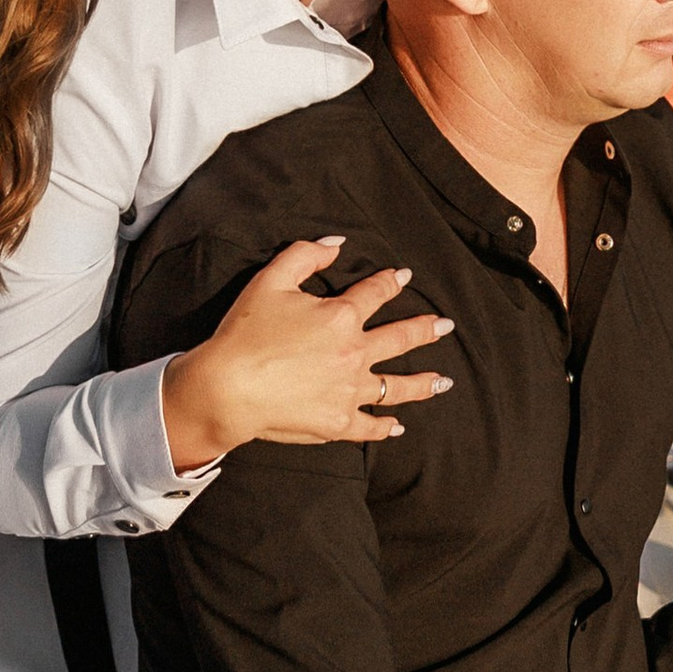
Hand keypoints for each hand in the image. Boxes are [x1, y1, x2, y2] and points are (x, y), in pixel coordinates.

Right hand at [161, 237, 453, 468]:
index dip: (390, 282)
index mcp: (342, 317)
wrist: (227, 388)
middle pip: (400, 339)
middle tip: (446, 326)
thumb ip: (305, 255)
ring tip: (444, 382)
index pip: (375, 293)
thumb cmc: (245, 333)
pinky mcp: (338, 423)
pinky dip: (386, 427)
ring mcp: (350, 392)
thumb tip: (336, 244)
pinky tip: (398, 426)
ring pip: (396, 387)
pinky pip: (370, 426)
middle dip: (426, 330)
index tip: (403, 276)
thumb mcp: (270, 280)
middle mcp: (355, 354)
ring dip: (423, 383)